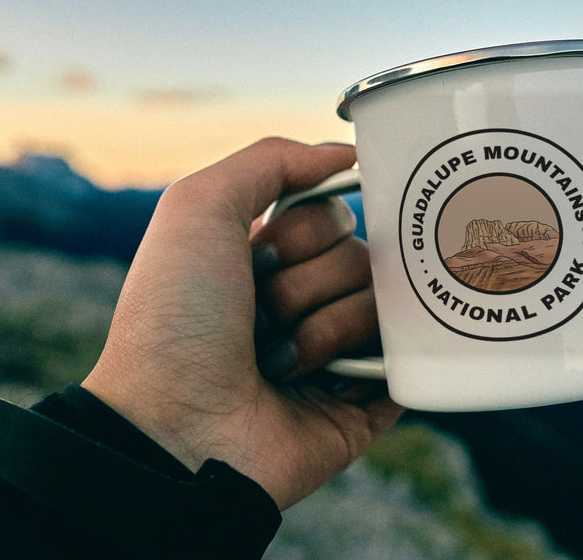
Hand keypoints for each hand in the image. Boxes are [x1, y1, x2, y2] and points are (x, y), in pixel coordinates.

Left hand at [82, 138, 402, 509]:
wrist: (175, 430)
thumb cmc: (175, 319)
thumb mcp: (198, 206)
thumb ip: (272, 158)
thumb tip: (350, 152)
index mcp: (274, 258)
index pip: (336, 214)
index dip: (304, 230)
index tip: (258, 255)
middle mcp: (310, 299)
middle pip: (365, 254)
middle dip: (309, 281)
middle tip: (261, 315)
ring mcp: (341, 351)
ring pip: (385, 302)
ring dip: (323, 328)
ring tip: (276, 362)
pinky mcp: (368, 400)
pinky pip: (407, 357)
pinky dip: (363, 363)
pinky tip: (324, 382)